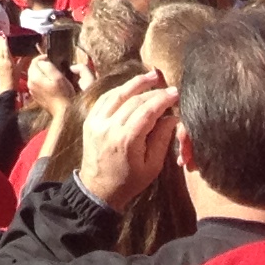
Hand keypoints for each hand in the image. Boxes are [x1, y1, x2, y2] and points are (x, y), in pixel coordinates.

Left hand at [24, 53, 76, 118]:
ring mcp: (32, 90)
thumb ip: (48, 66)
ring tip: (53, 75)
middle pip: (33, 68)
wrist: (63, 112)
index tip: (50, 58)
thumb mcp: (58, 76)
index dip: (43, 58)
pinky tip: (51, 84)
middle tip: (53, 66)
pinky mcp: (36, 96)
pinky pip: (37, 84)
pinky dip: (42, 81)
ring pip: (35, 76)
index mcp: (34, 77)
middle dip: (42, 65)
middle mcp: (30, 83)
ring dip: (42, 73)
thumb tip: (42, 61)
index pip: (34, 61)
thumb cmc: (63, 94)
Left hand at [77, 70, 180, 210]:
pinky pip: (104, 98)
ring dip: (134, 83)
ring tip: (150, 76)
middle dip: (152, 90)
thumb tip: (172, 117)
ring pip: (117, 94)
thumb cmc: (129, 181)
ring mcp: (96, 121)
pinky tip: (130, 86)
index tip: (175, 92)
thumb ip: (162, 139)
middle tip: (166, 84)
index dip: (162, 99)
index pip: (147, 110)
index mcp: (127, 139)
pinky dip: (118, 90)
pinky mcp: (90, 120)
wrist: (98, 189)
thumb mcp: (152, 166)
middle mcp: (109, 126)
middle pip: (133, 100)